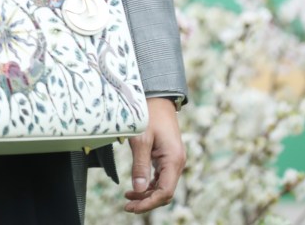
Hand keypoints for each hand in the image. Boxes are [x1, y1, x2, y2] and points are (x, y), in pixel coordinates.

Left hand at [124, 97, 185, 213]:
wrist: (158, 97)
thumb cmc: (148, 115)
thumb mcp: (141, 139)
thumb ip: (140, 165)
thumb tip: (138, 190)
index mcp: (174, 160)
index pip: (165, 192)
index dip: (149, 202)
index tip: (132, 207)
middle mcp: (177, 162)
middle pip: (165, 192)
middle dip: (147, 201)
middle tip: (127, 206)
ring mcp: (173, 160)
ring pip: (162, 185)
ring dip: (147, 194)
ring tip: (128, 198)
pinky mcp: (168, 156)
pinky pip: (161, 177)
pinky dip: (149, 184)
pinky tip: (137, 186)